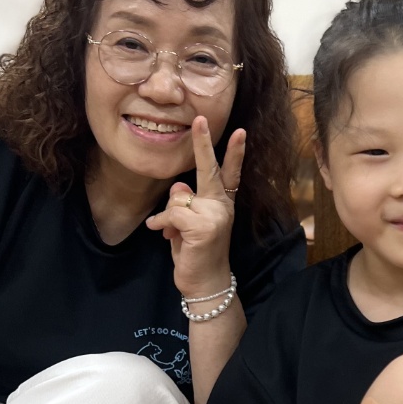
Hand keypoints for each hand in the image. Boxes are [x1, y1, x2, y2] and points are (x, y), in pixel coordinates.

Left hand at [145, 115, 244, 297]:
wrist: (206, 283)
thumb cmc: (197, 253)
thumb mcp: (190, 225)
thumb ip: (187, 202)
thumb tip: (179, 186)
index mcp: (222, 204)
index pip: (229, 174)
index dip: (235, 153)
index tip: (240, 131)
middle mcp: (223, 206)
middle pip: (210, 169)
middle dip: (203, 143)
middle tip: (200, 120)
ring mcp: (215, 215)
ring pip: (179, 196)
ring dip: (169, 215)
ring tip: (173, 234)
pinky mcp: (203, 226)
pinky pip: (172, 212)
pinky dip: (163, 224)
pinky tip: (165, 236)